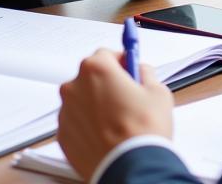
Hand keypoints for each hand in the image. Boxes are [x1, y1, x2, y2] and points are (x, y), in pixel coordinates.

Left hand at [58, 49, 173, 180]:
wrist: (131, 169)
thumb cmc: (142, 133)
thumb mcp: (158, 92)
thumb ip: (146, 73)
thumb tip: (142, 71)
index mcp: (96, 69)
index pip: (107, 53)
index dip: (121, 62)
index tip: (128, 69)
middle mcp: (75, 87)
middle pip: (91, 76)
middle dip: (107, 83)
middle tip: (126, 98)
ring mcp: (66, 112)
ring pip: (82, 100)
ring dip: (96, 105)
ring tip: (118, 121)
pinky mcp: (63, 136)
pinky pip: (76, 122)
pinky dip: (87, 125)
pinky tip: (107, 134)